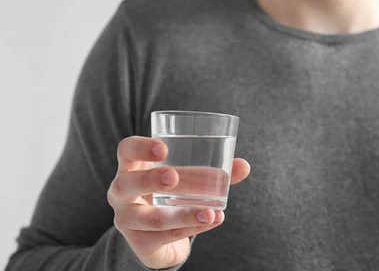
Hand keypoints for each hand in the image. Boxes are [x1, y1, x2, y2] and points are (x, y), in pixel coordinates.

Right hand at [107, 136, 250, 268]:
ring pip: (151, 218)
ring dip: (184, 215)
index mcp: (132, 167)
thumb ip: (212, 172)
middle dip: (150, 180)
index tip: (164, 148)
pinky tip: (212, 220)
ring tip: (210, 212)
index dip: (140, 147)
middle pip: (126, 184)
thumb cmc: (171, 195)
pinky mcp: (141, 242)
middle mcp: (122, 193)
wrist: (157, 237)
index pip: (126, 150)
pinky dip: (192, 228)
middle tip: (174, 176)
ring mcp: (128, 220)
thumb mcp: (187, 180)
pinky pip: (166, 236)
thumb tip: (244, 166)